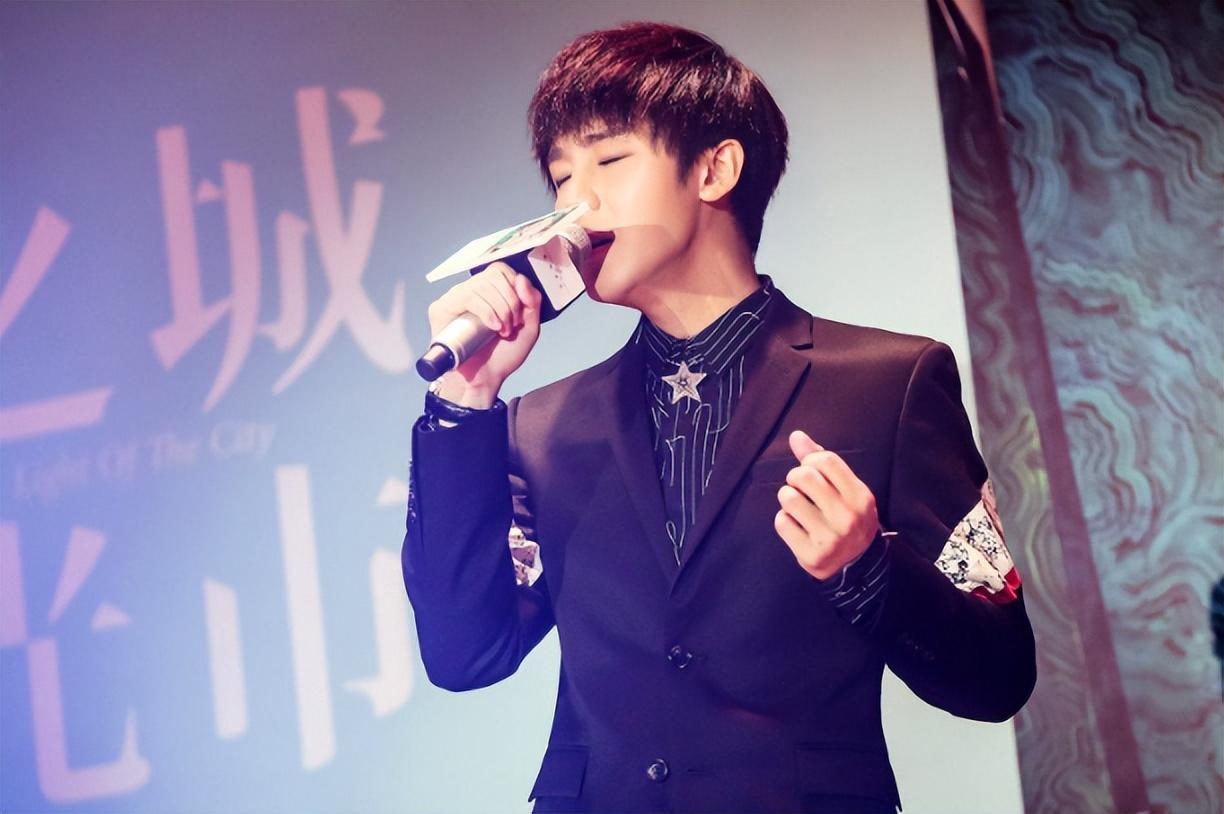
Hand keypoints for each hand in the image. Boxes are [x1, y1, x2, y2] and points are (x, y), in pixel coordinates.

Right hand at [426, 262, 542, 406]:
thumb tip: (521, 279)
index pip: (503, 270)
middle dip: (510, 302)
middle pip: (495, 274)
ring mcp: (456, 298)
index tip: (520, 314)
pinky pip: (467, 296)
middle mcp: (471, 290)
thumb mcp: (529, 327)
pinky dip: (486, 310)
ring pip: (483, 284)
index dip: (516, 288)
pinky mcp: (442, 308)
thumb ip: (533, 302)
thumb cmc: (502, 355)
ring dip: (500, 308)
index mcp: (490, 291)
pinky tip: (492, 326)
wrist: (486, 378)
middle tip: (511, 326)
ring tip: (501, 330)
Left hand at [774, 429, 879, 579]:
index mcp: (861, 497)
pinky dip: (784, 521)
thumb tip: (796, 436)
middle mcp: (847, 517)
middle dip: (796, 477)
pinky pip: (781, 522)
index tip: (811, 468)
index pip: (826, 460)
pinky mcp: (811, 555)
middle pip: (804, 476)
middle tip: (801, 488)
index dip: (810, 460)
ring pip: (788, 498)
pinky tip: (797, 526)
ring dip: (788, 499)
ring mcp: (829, 538)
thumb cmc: (847, 516)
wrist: (857, 565)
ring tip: (799, 507)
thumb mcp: (845, 489)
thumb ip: (822, 461)